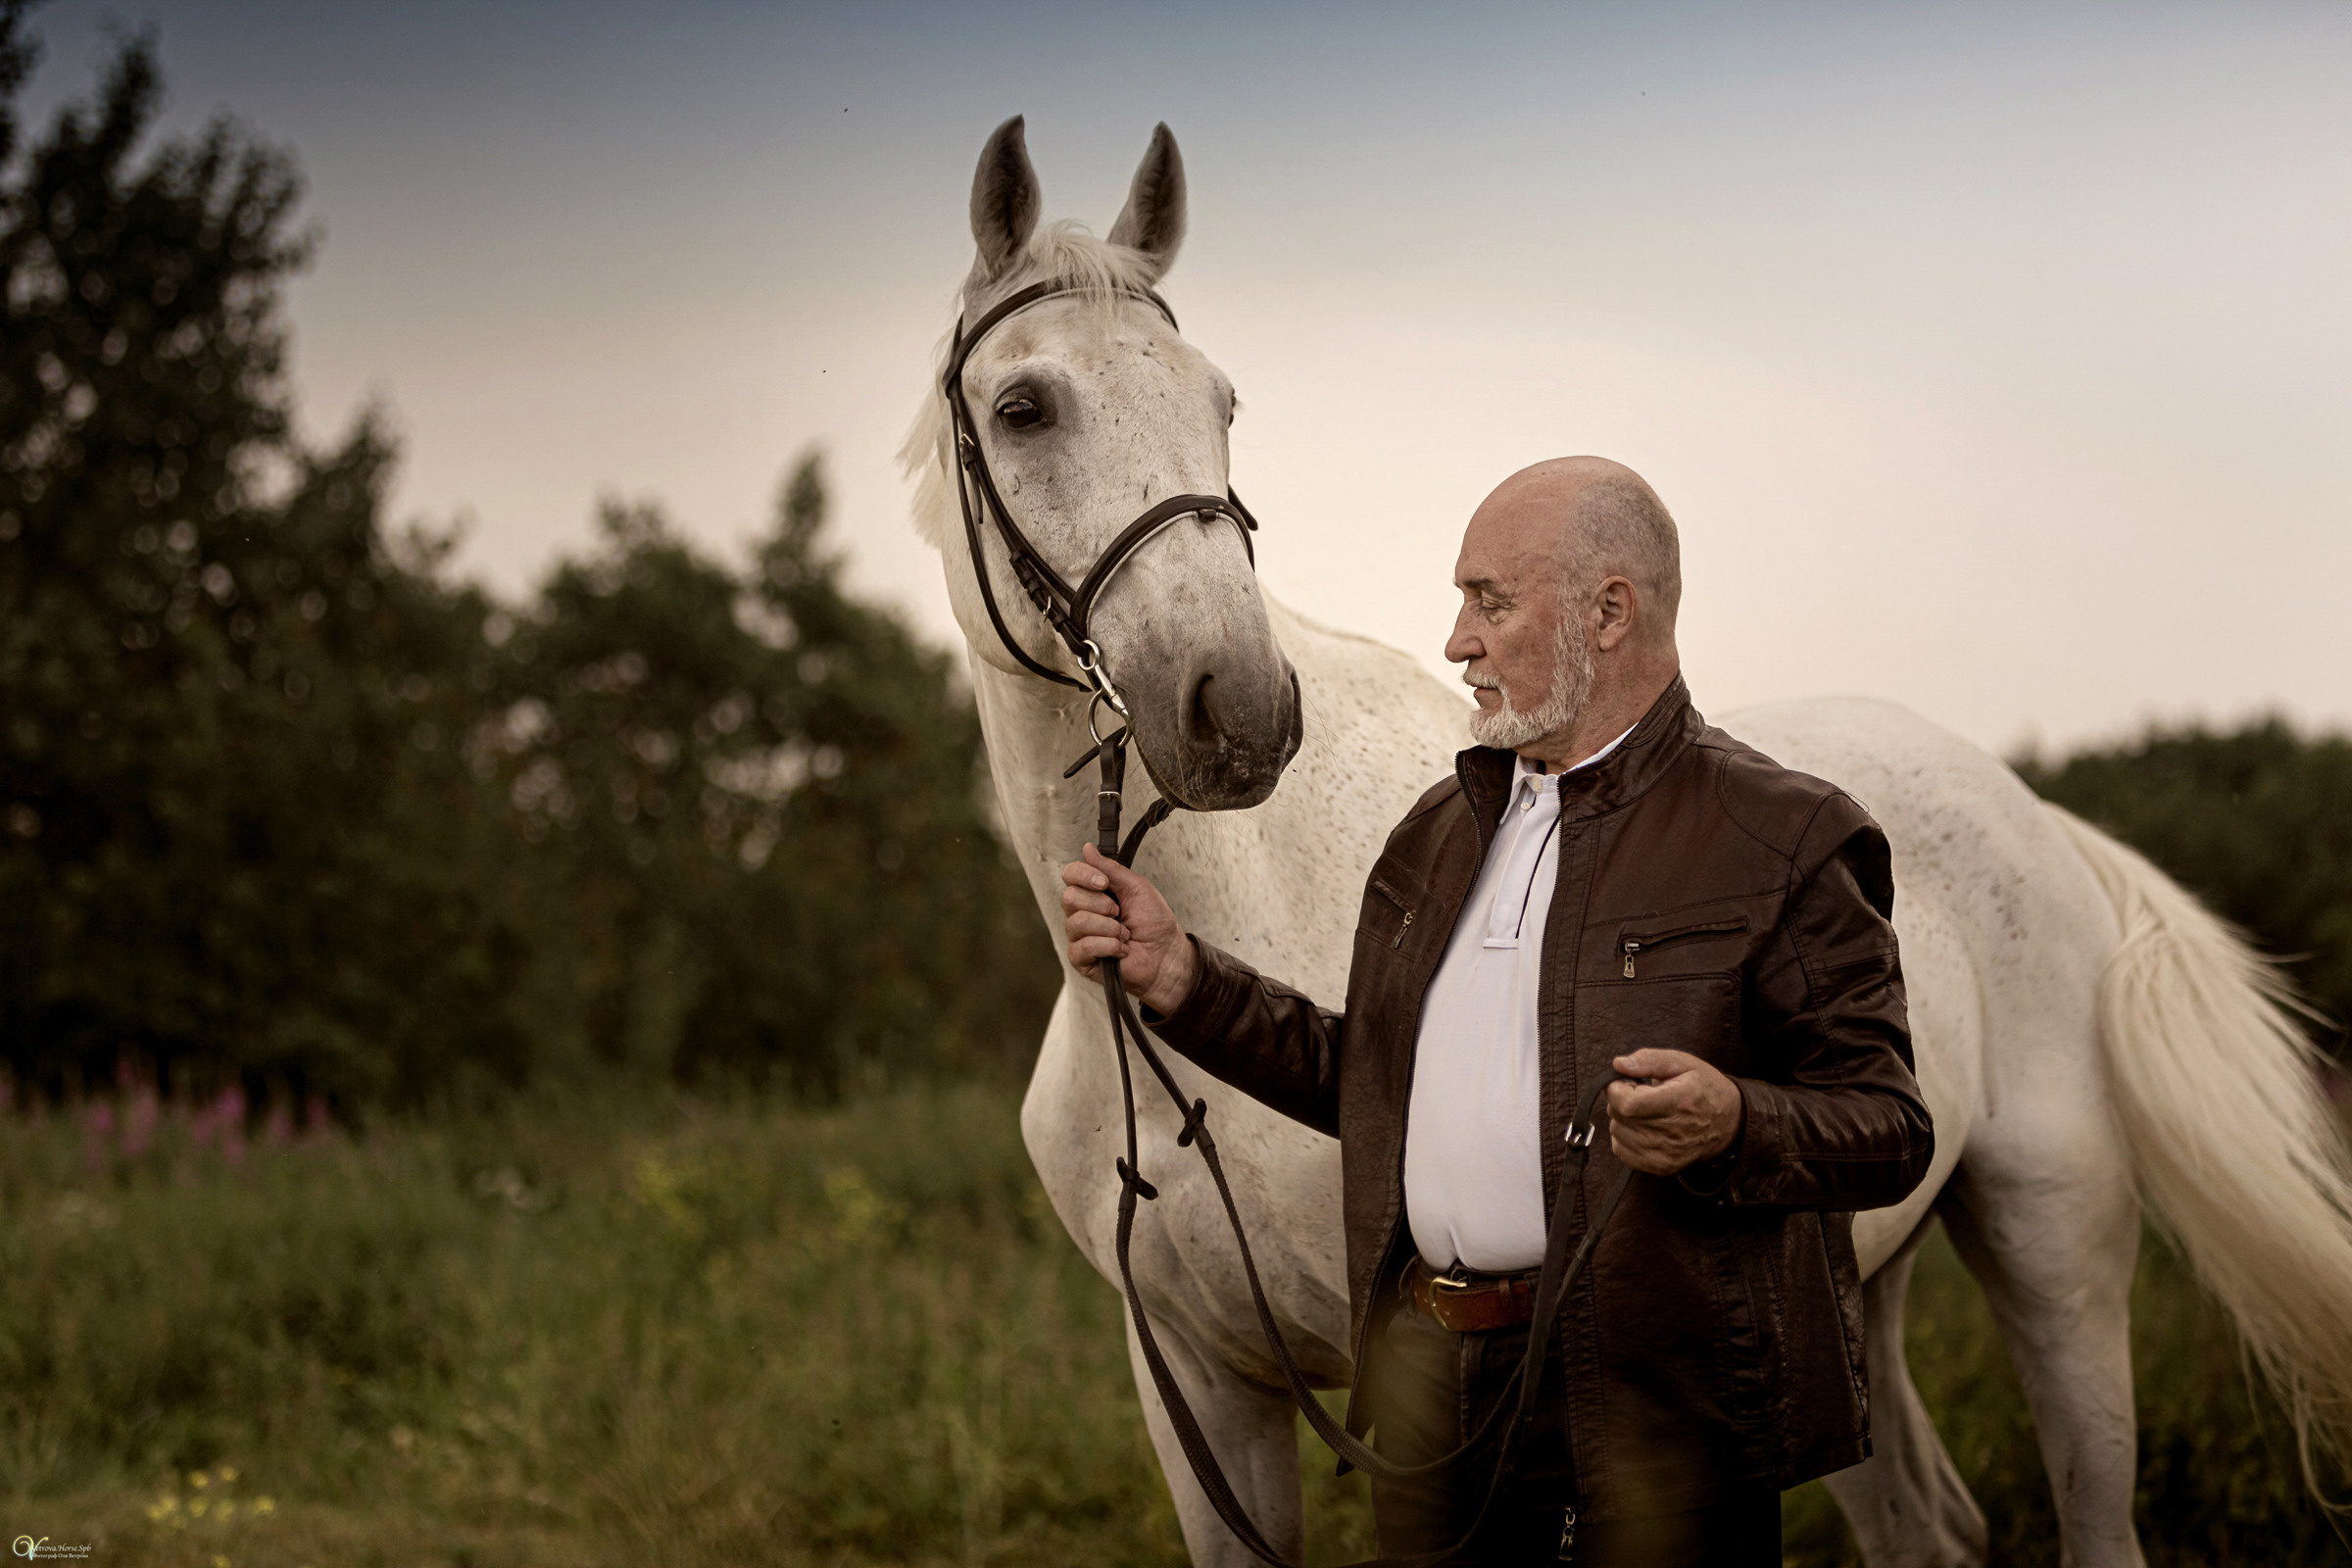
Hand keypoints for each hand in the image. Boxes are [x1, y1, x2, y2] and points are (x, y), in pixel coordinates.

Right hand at [1060, 844, 1197, 1016]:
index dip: (1083, 875)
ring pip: (1077, 922)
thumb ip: (1111, 869)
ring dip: (1109, 928)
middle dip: (1101, 905)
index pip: (1070, 874)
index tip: (1104, 884)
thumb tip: (1087, 848)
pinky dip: (1109, 946)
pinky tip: (1121, 950)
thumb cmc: (1154, 922)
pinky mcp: (1080, 958)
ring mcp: (1078, 936)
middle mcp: (1081, 911)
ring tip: (1125, 934)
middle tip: (1120, 913)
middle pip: (1069, 897)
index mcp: (1093, 892)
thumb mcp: (1136, 887)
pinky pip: (1084, 945)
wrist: (1165, 954)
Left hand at [1605, 1049, 1743, 1174]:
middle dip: (1620, 1099)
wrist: (1729, 1124)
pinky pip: (1621, 1150)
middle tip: (1640, 1093)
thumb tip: (1618, 1064)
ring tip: (1646, 1110)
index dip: (1617, 1089)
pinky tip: (1643, 1125)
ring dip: (1623, 1118)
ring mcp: (1666, 1154)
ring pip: (1617, 1132)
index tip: (1628, 1081)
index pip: (1628, 1104)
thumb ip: (1649, 1060)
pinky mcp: (1661, 1166)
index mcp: (1678, 1102)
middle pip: (1619, 1116)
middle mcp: (1672, 1133)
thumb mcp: (1683, 1063)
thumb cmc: (1704, 1089)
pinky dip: (1625, 1136)